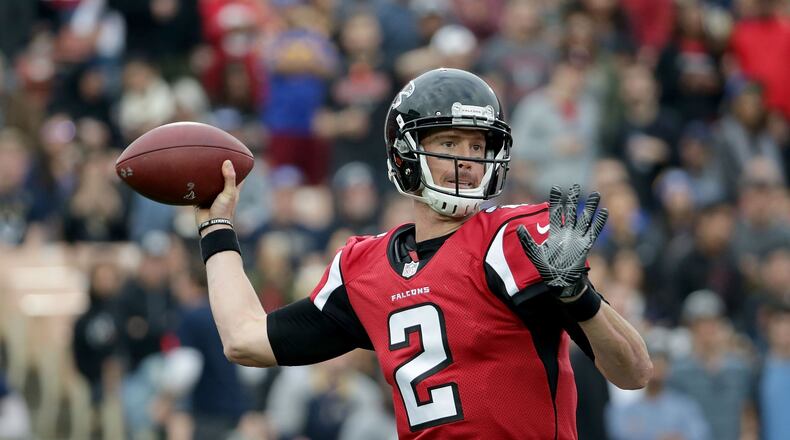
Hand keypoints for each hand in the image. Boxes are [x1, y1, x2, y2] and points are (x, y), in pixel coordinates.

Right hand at [195, 160, 239, 236]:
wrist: (210, 225)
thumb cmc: (223, 211)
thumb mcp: (229, 193)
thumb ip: (229, 178)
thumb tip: (227, 161)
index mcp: (232, 190)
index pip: (239, 176)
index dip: (239, 167)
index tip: (237, 156)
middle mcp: (222, 191)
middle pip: (222, 177)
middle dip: (220, 168)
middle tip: (216, 155)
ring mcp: (212, 195)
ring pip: (209, 182)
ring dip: (207, 175)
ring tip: (202, 161)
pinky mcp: (201, 198)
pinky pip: (198, 189)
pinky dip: (196, 183)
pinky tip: (191, 174)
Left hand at [517, 184, 607, 298]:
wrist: (559, 282)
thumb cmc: (546, 269)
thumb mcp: (534, 253)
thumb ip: (527, 240)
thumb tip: (518, 227)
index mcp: (555, 232)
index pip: (556, 212)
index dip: (556, 200)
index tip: (556, 188)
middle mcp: (567, 233)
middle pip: (572, 211)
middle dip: (573, 199)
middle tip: (575, 186)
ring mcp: (578, 238)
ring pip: (585, 218)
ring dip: (590, 207)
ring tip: (596, 194)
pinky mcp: (586, 245)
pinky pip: (594, 231)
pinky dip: (599, 222)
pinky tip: (604, 212)